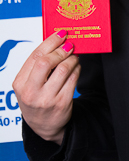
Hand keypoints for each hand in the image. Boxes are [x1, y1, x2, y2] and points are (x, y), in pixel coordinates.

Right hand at [12, 31, 80, 145]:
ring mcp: (47, 99)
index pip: (35, 56)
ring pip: (63, 70)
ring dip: (72, 59)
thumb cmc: (36, 99)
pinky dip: (77, 69)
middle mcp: (31, 92)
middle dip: (61, 50)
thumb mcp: (28, 84)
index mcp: (20, 83)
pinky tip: (76, 67)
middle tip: (70, 45)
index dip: (50, 42)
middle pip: (47, 62)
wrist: (44, 126)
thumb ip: (37, 65)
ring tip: (74, 56)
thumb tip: (56, 41)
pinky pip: (73, 80)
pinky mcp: (62, 104)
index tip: (61, 34)